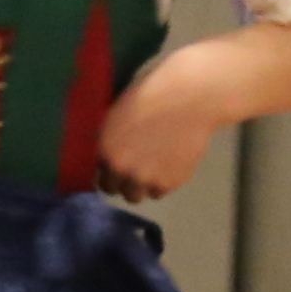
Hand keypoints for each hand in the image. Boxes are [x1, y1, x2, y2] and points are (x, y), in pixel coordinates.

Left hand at [98, 60, 228, 203]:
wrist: (188, 99)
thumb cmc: (152, 95)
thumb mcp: (117, 116)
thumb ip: (109, 141)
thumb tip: (106, 157)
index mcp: (106, 151)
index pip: (102, 180)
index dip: (111, 174)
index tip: (120, 169)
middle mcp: (122, 170)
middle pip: (119, 192)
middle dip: (126, 182)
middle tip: (138, 169)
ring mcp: (146, 180)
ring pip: (139, 196)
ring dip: (143, 186)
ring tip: (155, 168)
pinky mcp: (169, 183)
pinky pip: (160, 191)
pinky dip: (163, 181)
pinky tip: (170, 162)